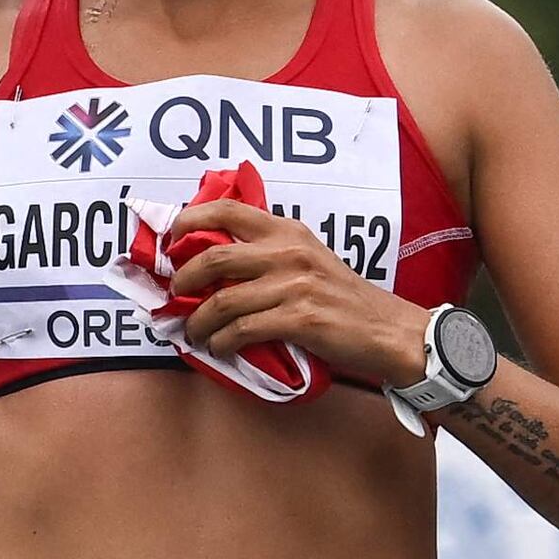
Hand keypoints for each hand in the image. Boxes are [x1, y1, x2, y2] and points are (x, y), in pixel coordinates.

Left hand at [162, 200, 425, 388]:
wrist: (386, 330)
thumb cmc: (342, 299)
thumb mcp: (308, 260)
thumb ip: (268, 254)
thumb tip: (214, 263)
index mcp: (288, 231)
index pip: (227, 210)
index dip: (189, 221)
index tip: (172, 242)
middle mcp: (289, 252)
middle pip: (214, 256)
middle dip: (184, 280)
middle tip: (176, 296)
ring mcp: (294, 285)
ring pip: (223, 300)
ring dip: (199, 322)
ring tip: (194, 334)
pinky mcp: (300, 319)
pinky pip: (243, 330)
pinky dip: (223, 342)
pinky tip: (220, 348)